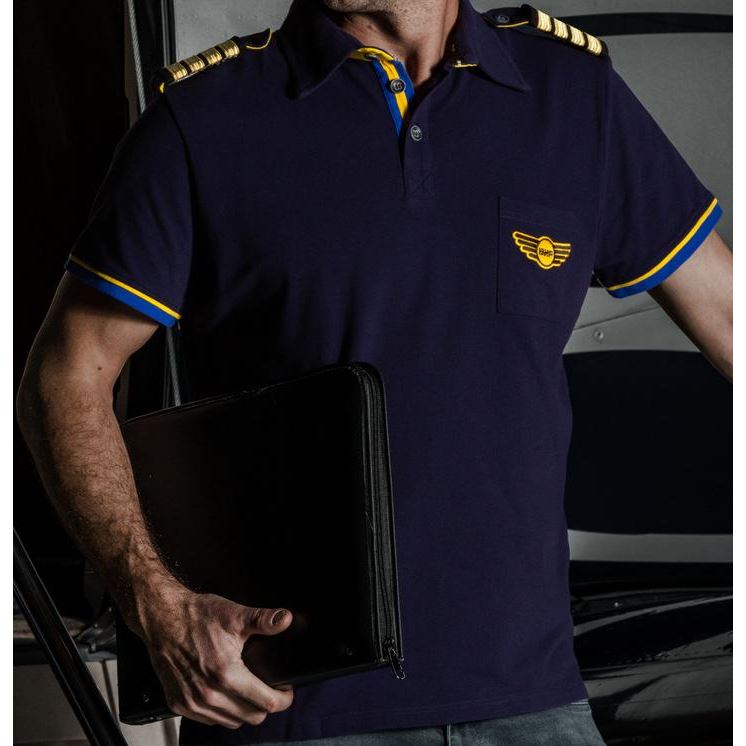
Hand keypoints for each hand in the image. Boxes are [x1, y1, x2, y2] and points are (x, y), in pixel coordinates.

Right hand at [136, 585, 294, 728]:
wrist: (163, 617)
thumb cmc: (197, 616)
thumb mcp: (235, 615)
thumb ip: (263, 620)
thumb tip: (285, 619)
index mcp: (226, 673)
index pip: (265, 702)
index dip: (282, 698)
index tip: (286, 691)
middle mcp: (208, 694)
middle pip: (251, 717)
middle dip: (264, 704)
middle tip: (267, 688)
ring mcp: (192, 702)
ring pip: (231, 722)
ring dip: (243, 710)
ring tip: (247, 690)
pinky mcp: (178, 704)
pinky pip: (209, 719)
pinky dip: (221, 711)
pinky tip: (225, 693)